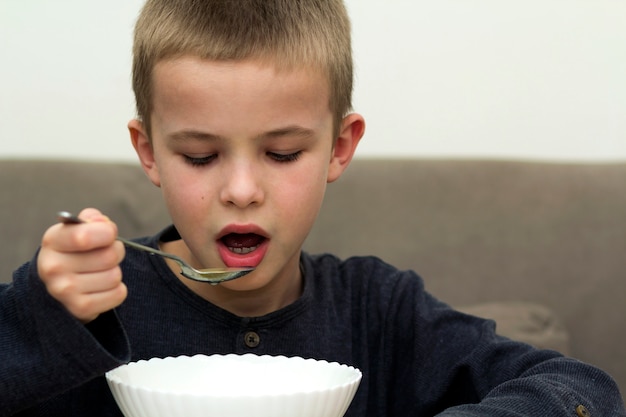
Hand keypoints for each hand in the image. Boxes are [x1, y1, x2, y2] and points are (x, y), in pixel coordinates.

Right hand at [37, 208, 126, 322]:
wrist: (60, 285)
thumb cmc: (75, 251)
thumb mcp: (78, 229)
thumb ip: (92, 219)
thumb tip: (103, 223)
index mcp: (52, 241)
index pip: (85, 236)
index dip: (107, 232)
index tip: (109, 233)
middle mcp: (53, 267)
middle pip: (109, 256)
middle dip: (115, 252)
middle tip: (106, 254)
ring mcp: (65, 291)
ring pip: (115, 276)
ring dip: (115, 272)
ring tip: (101, 271)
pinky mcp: (80, 308)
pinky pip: (118, 294)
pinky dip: (117, 290)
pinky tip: (102, 287)